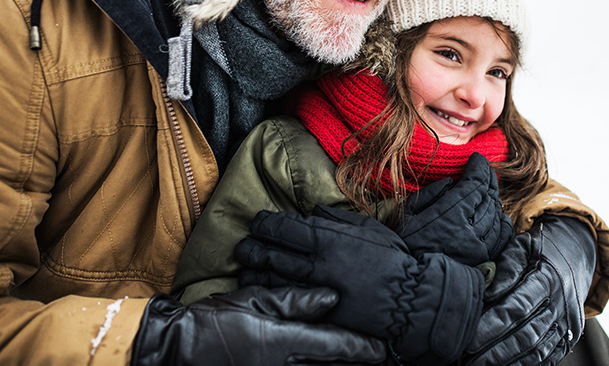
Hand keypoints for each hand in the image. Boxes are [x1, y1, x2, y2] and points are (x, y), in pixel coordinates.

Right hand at [130, 286, 385, 364]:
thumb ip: (295, 301)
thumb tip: (332, 297)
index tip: (384, 349)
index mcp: (285, 342)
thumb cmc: (214, 320)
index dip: (362, 348)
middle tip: (381, 356)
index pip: (334, 345)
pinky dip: (313, 365)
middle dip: (356, 360)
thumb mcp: (254, 301)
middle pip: (331, 364)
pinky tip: (322, 360)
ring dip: (337, 363)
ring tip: (360, 359)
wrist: (177, 348)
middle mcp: (284, 364)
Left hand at [236, 206, 483, 365]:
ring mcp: (316, 291)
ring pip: (273, 279)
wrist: (411, 299)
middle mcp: (318, 264)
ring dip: (255, 270)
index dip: (266, 224)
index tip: (258, 222)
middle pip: (272, 253)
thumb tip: (313, 210)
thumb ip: (338, 219)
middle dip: (253, 247)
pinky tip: (260, 290)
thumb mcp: (369, 229)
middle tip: (243, 245)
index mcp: (330, 240)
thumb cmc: (394, 260)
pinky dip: (269, 293)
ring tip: (245, 266)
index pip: (285, 228)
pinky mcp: (319, 313)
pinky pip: (286, 302)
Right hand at [397, 153, 513, 265]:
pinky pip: (502, 235)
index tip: (477, 158)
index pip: (475, 184)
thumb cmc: (403, 245)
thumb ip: (431, 194)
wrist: (408, 283)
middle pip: (488, 196)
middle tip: (483, 169)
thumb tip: (451, 182)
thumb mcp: (408, 213)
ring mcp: (478, 246)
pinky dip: (502, 221)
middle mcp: (468, 230)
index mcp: (449, 215)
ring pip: (496, 213)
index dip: (479, 167)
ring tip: (487, 188)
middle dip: (487, 179)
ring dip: (494, 197)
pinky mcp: (482, 259)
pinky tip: (497, 213)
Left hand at [461, 215, 595, 365]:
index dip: (492, 326)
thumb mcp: (523, 245)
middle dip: (495, 352)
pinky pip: (549, 357)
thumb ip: (506, 268)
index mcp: (549, 278)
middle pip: (526, 335)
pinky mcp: (571, 336)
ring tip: (480, 365)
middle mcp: (563, 303)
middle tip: (468, 360)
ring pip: (537, 351)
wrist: (579, 253)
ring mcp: (569, 323)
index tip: (468, 340)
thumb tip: (488, 293)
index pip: (516, 308)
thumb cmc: (541, 248)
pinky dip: (526, 365)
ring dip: (508, 362)